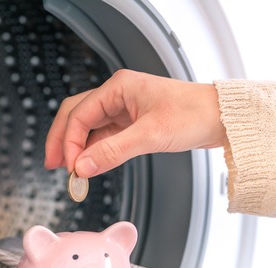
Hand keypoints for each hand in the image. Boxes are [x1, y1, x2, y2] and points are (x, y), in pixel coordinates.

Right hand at [45, 69, 227, 177]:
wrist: (221, 119)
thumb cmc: (194, 114)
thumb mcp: (151, 136)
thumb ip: (114, 151)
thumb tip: (84, 166)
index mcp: (119, 87)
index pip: (80, 114)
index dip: (70, 142)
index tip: (70, 167)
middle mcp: (119, 95)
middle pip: (77, 116)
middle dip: (63, 140)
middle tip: (54, 165)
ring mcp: (126, 109)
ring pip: (91, 128)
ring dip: (80, 149)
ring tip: (72, 172)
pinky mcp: (134, 124)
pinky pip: (106, 137)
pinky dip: (96, 152)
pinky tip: (91, 166)